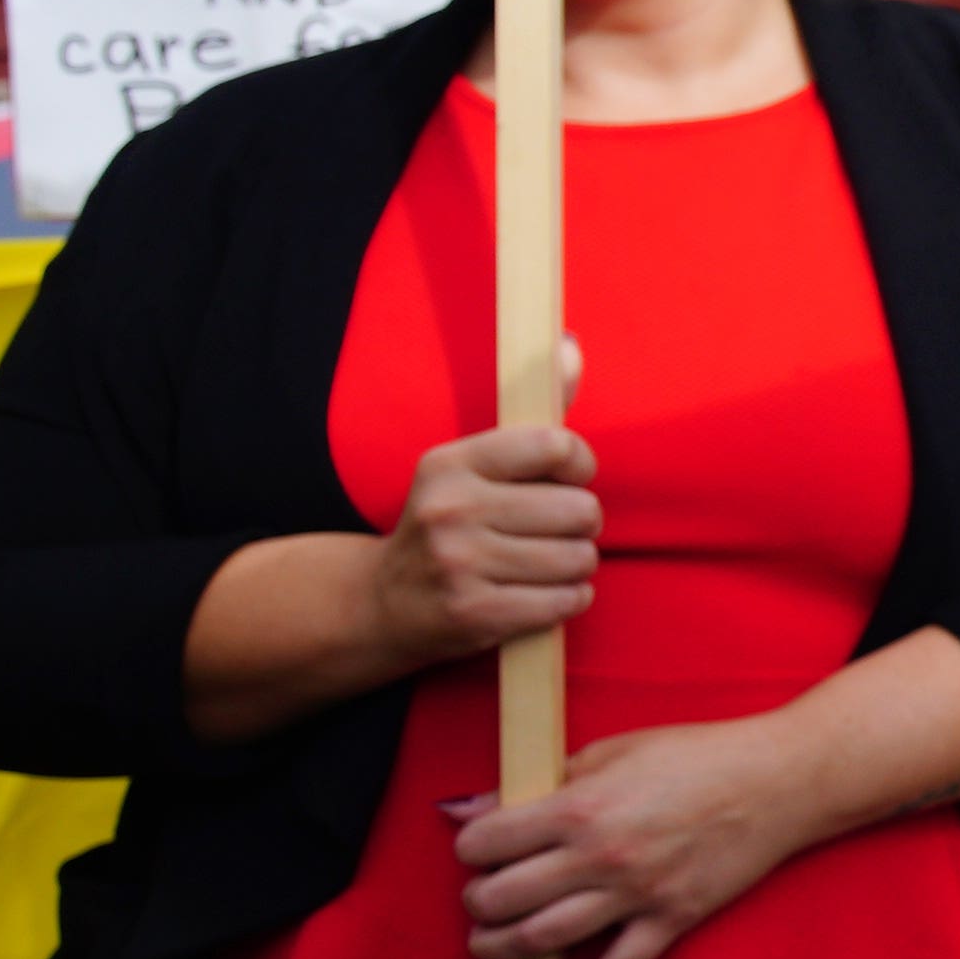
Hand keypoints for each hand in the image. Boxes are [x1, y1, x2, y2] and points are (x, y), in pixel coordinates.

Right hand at [376, 389, 600, 672]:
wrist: (379, 604)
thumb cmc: (446, 525)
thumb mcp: (471, 466)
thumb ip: (532, 412)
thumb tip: (571, 344)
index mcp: (451, 464)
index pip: (556, 446)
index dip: (580, 466)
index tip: (567, 479)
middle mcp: (452, 510)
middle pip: (580, 510)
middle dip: (579, 525)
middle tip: (550, 532)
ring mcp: (460, 565)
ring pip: (579, 558)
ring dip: (575, 566)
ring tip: (542, 566)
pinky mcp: (473, 615)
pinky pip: (566, 602)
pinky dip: (566, 600)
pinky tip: (539, 595)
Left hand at [457, 712, 841, 958]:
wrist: (781, 780)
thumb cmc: (698, 755)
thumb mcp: (610, 751)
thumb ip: (540, 783)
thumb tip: (467, 808)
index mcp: (580, 806)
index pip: (485, 843)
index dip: (472, 845)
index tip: (483, 845)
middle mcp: (599, 857)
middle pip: (499, 898)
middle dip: (478, 899)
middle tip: (486, 891)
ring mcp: (635, 896)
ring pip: (537, 940)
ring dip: (497, 948)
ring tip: (489, 941)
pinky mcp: (668, 923)